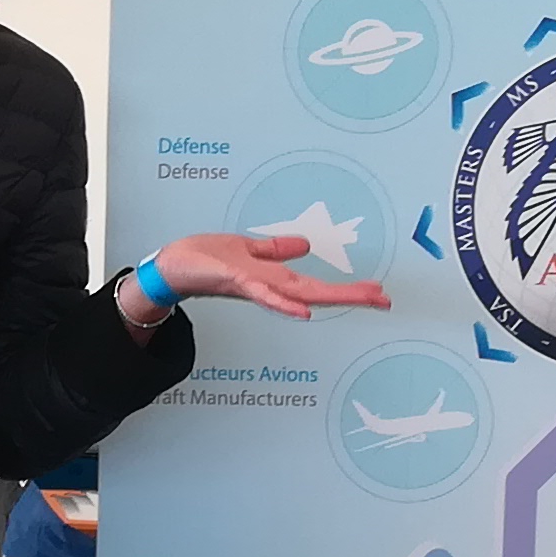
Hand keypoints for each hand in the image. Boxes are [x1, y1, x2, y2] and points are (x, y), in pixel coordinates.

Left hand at [133, 232, 396, 324]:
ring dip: (330, 297)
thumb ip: (275, 250)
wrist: (171, 268)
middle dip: (353, 295)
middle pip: (318, 292)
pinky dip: (284, 302)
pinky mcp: (236, 280)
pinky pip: (264, 293)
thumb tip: (305, 245)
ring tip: (361, 299)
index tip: (379, 293)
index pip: (317, 285)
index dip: (348, 289)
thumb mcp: (246, 249)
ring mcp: (255, 285)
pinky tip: (305, 311)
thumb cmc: (204, 260)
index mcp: (274, 278)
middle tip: (385, 300)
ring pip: (299, 293)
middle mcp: (269, 286)